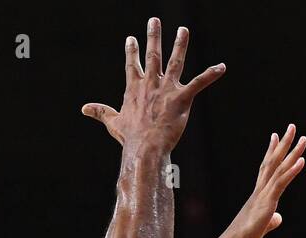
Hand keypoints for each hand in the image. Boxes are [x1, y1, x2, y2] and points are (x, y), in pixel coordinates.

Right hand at [81, 19, 224, 153]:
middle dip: (153, 36)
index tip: (131, 38)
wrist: (144, 148)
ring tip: (183, 30)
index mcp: (134, 89)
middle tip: (154, 20)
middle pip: (153, 55)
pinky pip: (199, 83)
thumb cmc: (129, 138)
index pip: (132, 65)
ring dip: (180, 45)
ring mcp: (166, 90)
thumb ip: (100, 112)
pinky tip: (221, 67)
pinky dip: (211, 75)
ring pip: (175, 62)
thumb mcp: (113, 122)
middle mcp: (150, 84)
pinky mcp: (182, 98)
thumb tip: (84, 108)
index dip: (132, 51)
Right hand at [218, 124, 305, 237]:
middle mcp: (261, 190)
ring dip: (291, 152)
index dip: (272, 152)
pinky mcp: (267, 203)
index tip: (275, 136)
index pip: (266, 168)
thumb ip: (271, 220)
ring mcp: (263, 195)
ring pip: (279, 168)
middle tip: (291, 126)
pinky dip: (292, 171)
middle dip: (284, 144)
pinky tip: (301, 160)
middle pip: (273, 162)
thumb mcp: (262, 226)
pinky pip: (281, 184)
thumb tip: (277, 218)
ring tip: (302, 137)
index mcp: (259, 194)